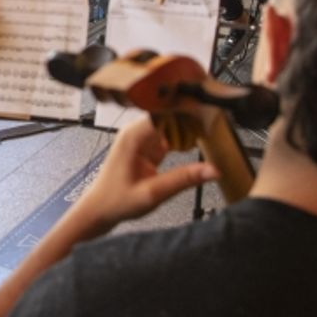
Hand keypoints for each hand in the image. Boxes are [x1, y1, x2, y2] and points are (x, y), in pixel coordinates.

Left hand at [71, 117, 217, 232]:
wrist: (100, 209)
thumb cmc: (116, 201)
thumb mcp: (153, 193)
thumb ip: (184, 179)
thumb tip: (212, 170)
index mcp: (134, 136)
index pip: (166, 110)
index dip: (189, 107)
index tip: (210, 109)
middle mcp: (137, 131)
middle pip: (172, 112)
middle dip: (193, 116)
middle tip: (216, 122)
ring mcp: (142, 136)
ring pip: (174, 121)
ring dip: (190, 125)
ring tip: (211, 129)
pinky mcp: (148, 144)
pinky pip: (171, 133)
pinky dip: (185, 136)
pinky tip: (197, 140)